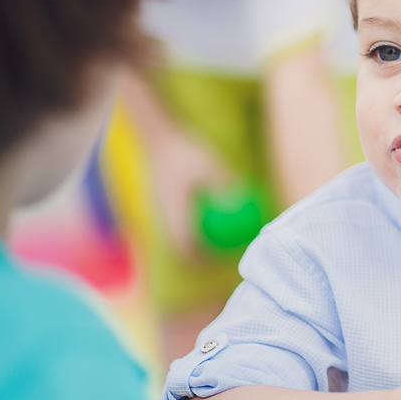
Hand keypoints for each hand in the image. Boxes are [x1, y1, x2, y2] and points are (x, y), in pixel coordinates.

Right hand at [119, 69, 231, 256]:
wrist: (159, 137)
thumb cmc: (184, 149)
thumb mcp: (209, 163)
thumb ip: (223, 179)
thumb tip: (242, 194)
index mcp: (174, 208)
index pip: (183, 243)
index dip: (197, 258)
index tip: (215, 263)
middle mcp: (166, 211)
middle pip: (178, 244)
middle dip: (195, 256)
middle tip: (218, 261)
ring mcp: (164, 206)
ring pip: (177, 233)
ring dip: (192, 243)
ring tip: (215, 247)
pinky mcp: (166, 199)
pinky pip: (178, 220)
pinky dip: (190, 227)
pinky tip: (208, 224)